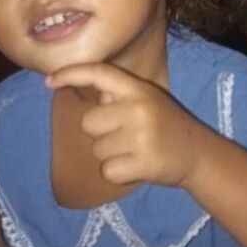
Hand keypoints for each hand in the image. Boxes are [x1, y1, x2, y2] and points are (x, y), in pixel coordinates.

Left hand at [47, 64, 203, 187]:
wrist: (198, 153)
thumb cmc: (163, 124)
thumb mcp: (146, 99)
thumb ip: (117, 95)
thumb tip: (80, 88)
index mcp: (138, 89)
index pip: (100, 74)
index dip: (71, 74)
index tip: (49, 82)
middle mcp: (139, 109)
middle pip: (89, 122)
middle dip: (100, 132)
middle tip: (126, 135)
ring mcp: (141, 137)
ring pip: (96, 149)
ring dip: (110, 154)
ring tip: (134, 150)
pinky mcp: (143, 163)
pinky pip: (106, 171)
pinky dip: (116, 173)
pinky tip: (136, 166)